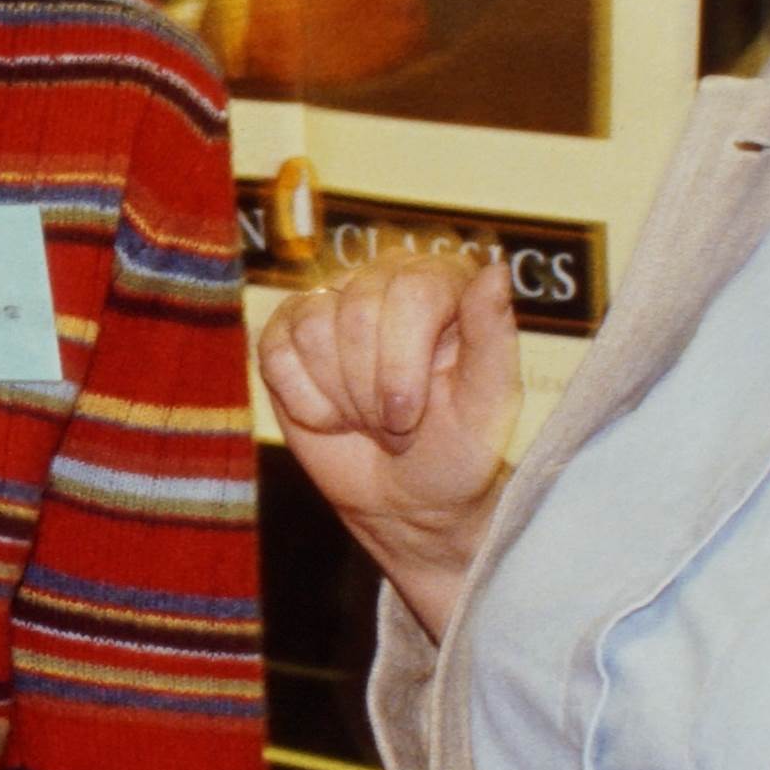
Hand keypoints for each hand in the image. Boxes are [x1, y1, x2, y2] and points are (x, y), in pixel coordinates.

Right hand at [256, 254, 521, 638]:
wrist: (406, 499)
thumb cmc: (455, 448)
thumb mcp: (489, 403)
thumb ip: (494, 334)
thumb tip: (494, 269)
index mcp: (446, 282)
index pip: (413, 292)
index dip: (402, 364)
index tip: (410, 415)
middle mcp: (387, 278)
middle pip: (356, 311)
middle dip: (371, 391)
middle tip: (394, 424)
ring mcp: (332, 300)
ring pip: (313, 329)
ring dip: (340, 398)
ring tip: (367, 417)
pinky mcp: (285, 333)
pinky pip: (274, 352)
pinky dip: (303, 401)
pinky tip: (330, 413)